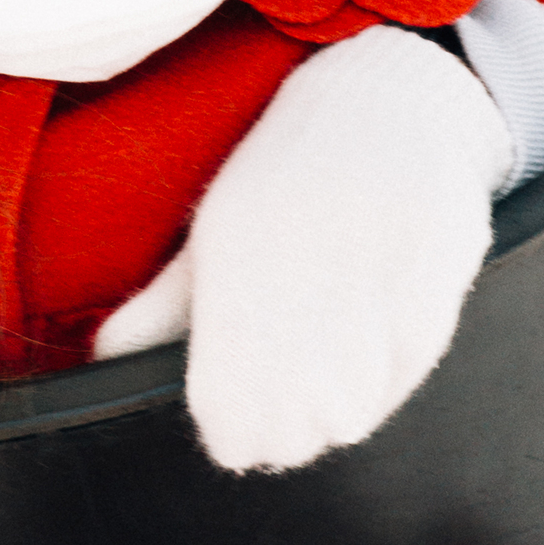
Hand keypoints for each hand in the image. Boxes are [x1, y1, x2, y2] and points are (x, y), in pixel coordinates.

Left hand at [92, 27, 517, 473]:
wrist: (388, 99)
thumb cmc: (286, 177)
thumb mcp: (217, 225)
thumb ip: (162, 302)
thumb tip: (104, 360)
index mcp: (238, 244)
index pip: (225, 382)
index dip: (231, 431)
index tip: (236, 445)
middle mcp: (307, 251)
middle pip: (293, 405)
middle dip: (287, 437)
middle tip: (285, 438)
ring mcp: (379, 258)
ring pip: (355, 397)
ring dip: (340, 416)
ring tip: (329, 410)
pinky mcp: (439, 262)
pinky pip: (409, 363)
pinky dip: (389, 385)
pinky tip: (371, 376)